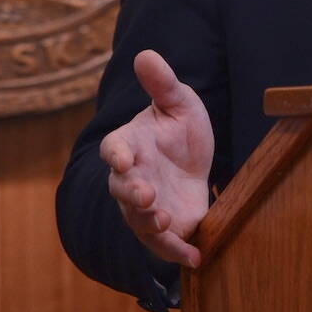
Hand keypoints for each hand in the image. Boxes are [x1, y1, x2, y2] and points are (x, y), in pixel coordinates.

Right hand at [99, 50, 213, 266]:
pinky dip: (177, 252)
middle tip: (146, 195)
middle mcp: (131, 178)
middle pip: (121, 189)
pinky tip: (196, 258)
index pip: (115, 149)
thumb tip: (146, 54)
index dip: (117, 154)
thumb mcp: (179, 103)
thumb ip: (162, 84)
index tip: (123, 159)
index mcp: (130, 145)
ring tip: (165, 222)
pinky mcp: (166, 227)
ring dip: (148, 224)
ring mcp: (146, 206)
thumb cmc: (179, 128)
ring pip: (137, 220)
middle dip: (131, 194)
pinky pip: (164, 244)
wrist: (195, 160)